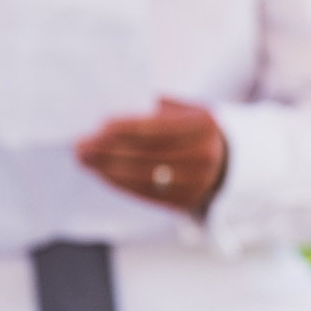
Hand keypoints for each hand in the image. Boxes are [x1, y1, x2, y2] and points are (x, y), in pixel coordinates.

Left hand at [76, 98, 227, 214]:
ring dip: (110, 170)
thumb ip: (157, 109)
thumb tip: (116, 108)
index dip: (129, 129)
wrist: (230, 160)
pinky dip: (122, 184)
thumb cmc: (194, 128)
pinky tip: (103, 175)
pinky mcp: (187, 201)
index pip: (159, 129)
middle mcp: (204, 156)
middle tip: (80, 146)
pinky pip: (148, 194)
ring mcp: (197, 182)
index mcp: (203, 126)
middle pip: (148, 155)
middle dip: (110, 151)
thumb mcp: (185, 109)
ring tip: (85, 161)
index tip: (100, 127)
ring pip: (145, 178)